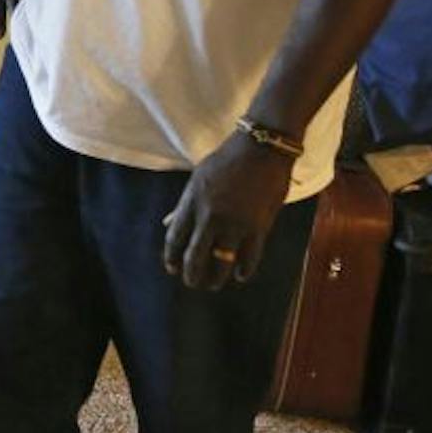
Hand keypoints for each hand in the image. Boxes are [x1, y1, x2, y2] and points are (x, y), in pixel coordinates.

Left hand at [161, 133, 295, 291]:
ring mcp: (235, 223)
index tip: (171, 268)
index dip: (171, 257)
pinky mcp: (259, 227)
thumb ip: (184, 205)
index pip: (175, 238)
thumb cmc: (228, 159)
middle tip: (192, 282)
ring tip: (213, 284)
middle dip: (191, 274)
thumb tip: (168, 223)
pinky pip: (249, 258)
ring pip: (220, 262)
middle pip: (195, 256)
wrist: (263, 148)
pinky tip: (239, 275)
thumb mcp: (199, 178)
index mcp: (192, 202)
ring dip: (215, 278)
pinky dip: (243, 270)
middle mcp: (210, 216)